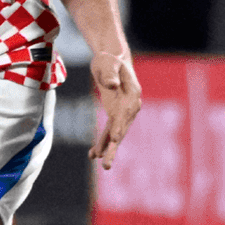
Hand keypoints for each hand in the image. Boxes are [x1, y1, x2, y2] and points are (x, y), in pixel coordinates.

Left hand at [89, 51, 140, 169]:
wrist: (112, 60)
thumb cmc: (109, 60)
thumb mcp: (107, 63)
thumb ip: (109, 73)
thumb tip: (111, 85)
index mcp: (132, 93)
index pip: (127, 112)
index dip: (121, 125)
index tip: (116, 138)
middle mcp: (131, 105)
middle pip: (122, 128)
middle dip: (114, 146)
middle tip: (107, 163)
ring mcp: (123, 112)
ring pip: (116, 133)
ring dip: (107, 149)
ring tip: (100, 164)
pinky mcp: (114, 114)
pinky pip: (109, 131)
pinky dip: (102, 142)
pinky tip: (92, 154)